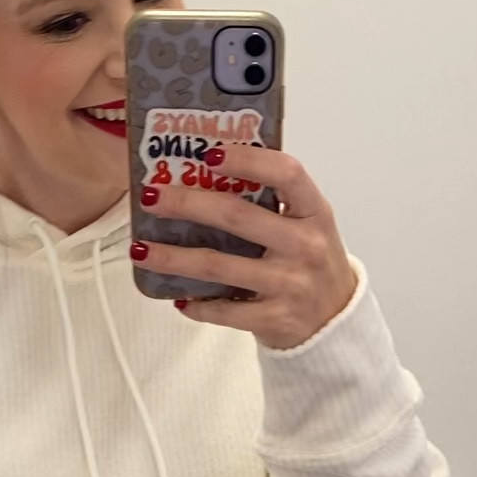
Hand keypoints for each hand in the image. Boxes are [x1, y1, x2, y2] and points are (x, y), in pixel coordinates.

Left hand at [134, 144, 357, 349]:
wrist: (335, 323)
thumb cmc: (312, 264)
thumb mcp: (306, 224)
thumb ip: (273, 202)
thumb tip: (208, 172)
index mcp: (314, 212)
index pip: (286, 173)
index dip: (247, 159)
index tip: (209, 153)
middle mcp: (304, 246)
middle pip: (236, 217)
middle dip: (187, 204)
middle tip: (151, 197)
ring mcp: (289, 284)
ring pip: (218, 266)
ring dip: (172, 258)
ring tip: (141, 249)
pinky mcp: (275, 318)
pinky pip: (224, 310)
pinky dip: (196, 304)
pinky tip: (177, 297)